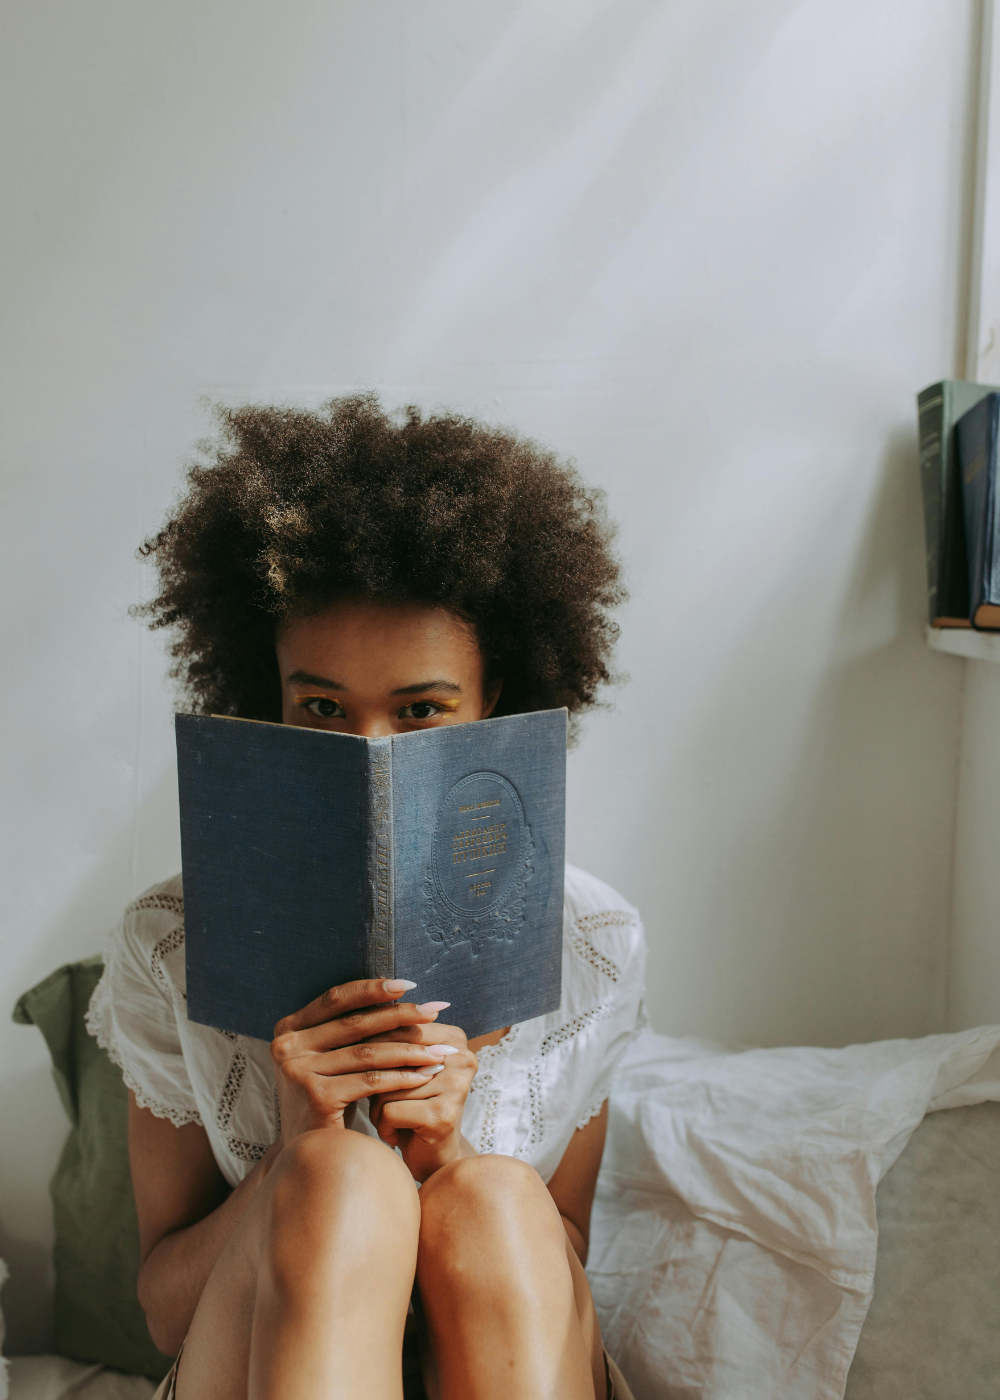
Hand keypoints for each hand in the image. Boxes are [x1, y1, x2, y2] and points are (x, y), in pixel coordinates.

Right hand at [270, 979, 452, 1146]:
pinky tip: (425, 1075)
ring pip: (367, 1052)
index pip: (336, 999)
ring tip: (439, 1048)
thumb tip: (401, 994)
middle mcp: (287, 1047)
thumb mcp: (331, 1056)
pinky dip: (402, 1076)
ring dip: (410, 1049)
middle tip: (435, 1010)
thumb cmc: (328, 1098)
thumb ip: (350, 1028)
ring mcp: (299, 1072)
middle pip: (354, 1023)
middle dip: (401, 1015)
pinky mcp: (318, 1097)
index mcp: (288, 1029)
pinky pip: (371, 1080)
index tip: (410, 985)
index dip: (373, 989)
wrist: (310, 1152)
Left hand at [366, 1016, 478, 1181]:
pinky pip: (389, 1110)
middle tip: (384, 1098)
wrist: (431, 1157)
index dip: (375, 1049)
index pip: (400, 1028)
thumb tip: (360, 1020)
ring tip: (394, 1118)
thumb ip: (390, 1040)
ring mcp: (456, 1086)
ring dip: (378, 1106)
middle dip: (377, 1080)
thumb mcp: (402, 1067)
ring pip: (387, 1084)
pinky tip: (395, 1134)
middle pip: (392, 1055)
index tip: (378, 1072)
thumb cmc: (410, 1105)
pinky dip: (383, 1125)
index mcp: (454, 1038)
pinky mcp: (443, 1115)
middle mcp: (462, 1057)